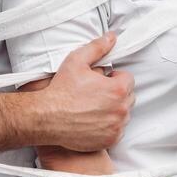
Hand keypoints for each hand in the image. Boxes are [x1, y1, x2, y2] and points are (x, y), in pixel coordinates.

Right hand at [39, 32, 134, 151]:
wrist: (47, 117)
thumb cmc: (62, 90)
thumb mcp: (77, 61)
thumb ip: (97, 47)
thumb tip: (112, 37)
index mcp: (118, 89)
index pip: (128, 79)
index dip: (114, 77)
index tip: (102, 81)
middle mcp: (121, 109)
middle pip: (129, 97)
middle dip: (116, 93)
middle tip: (97, 93)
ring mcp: (116, 126)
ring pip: (123, 114)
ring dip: (114, 109)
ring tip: (93, 107)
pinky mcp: (110, 140)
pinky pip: (117, 130)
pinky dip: (109, 126)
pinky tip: (92, 120)